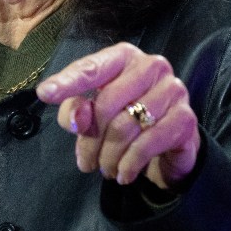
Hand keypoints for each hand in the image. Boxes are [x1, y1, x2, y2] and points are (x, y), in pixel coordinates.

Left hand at [36, 42, 199, 189]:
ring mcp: (173, 90)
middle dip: (90, 139)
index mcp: (124, 56)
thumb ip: (77, 111)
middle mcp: (151, 66)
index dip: (67, 82)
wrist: (171, 142)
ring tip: (103, 169)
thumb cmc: (124, 117)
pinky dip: (129, 163)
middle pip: (106, 102)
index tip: (45, 94)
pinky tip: (123, 174)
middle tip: (85, 163)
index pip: (92, 67)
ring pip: (125, 126)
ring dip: (108, 155)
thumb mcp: (93, 113)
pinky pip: (148, 143)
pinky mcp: (186, 119)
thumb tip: (76, 118)